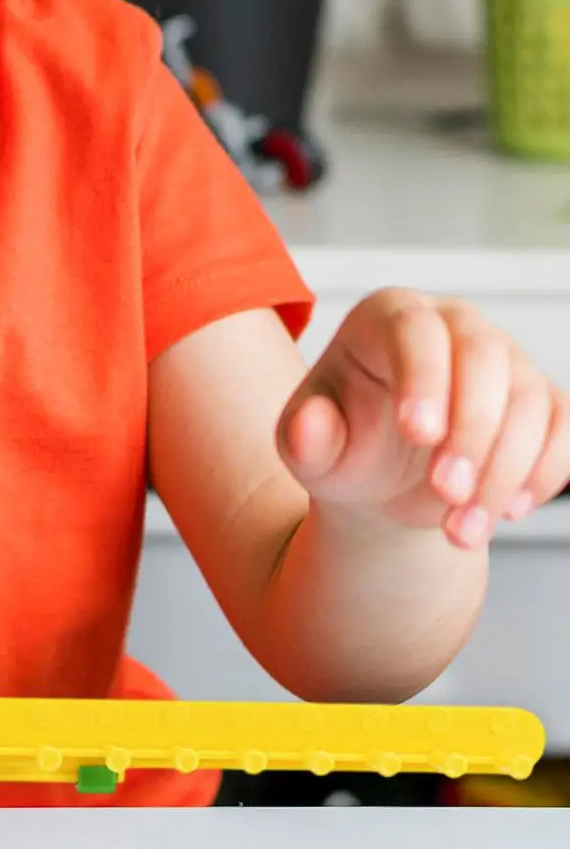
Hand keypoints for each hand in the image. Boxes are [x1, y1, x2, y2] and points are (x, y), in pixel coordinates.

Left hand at [276, 288, 569, 547]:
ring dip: (503, 471)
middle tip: (445, 493)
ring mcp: (505, 358)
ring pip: (529, 399)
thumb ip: (304, 438)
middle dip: (471, 431)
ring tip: (461, 530)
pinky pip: (564, 426)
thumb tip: (309, 425)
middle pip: (484, 358)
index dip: (424, 378)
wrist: (379, 482)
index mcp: (387, 318)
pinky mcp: (541, 399)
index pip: (414, 330)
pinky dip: (544, 472)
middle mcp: (454, 325)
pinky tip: (508, 513)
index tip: (418, 433)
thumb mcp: (309, 452)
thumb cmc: (341, 449)